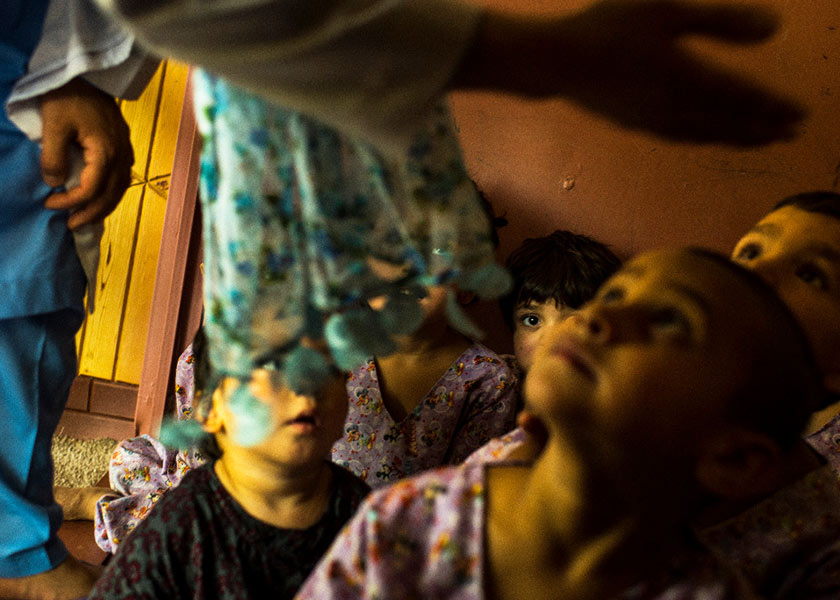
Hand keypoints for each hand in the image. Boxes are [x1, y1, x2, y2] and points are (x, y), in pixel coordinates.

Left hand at [40, 77, 133, 228]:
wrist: (86, 75)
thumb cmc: (68, 96)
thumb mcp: (53, 125)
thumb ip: (53, 156)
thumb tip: (53, 183)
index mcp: (106, 151)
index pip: (91, 189)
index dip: (71, 201)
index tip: (50, 204)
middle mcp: (121, 155)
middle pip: (111, 195)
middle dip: (91, 213)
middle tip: (71, 225)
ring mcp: (126, 151)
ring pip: (121, 189)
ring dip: (104, 207)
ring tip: (86, 217)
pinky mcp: (124, 147)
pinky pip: (123, 179)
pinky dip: (112, 193)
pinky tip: (101, 196)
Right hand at [459, 0, 804, 145]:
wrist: (556, 62)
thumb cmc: (610, 27)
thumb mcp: (669, 10)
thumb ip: (721, 22)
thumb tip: (774, 30)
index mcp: (689, 79)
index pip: (743, 100)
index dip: (775, 109)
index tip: (801, 115)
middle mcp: (676, 109)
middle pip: (729, 124)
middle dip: (762, 129)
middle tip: (789, 134)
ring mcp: (654, 122)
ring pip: (706, 135)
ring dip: (736, 139)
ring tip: (759, 140)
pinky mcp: (635, 124)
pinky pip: (682, 137)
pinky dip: (705, 138)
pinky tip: (705, 135)